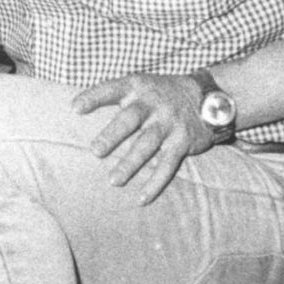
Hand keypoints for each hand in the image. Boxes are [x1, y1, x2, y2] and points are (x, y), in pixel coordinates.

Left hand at [72, 72, 212, 204]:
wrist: (208, 95)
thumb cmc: (162, 93)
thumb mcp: (141, 85)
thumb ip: (116, 95)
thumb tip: (74, 108)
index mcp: (137, 86)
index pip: (112, 89)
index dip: (94, 97)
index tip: (75, 108)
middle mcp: (152, 103)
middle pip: (129, 119)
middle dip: (112, 135)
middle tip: (95, 151)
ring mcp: (168, 123)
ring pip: (146, 144)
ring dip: (130, 164)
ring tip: (113, 181)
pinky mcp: (182, 142)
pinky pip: (167, 165)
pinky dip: (155, 183)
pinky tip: (142, 198)